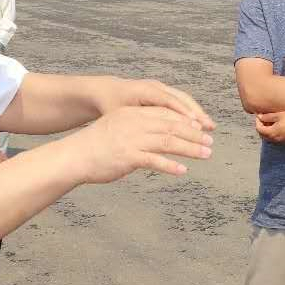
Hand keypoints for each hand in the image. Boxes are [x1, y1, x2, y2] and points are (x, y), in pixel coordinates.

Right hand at [71, 106, 213, 182]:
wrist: (74, 156)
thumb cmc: (97, 144)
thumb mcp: (120, 127)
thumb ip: (140, 127)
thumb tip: (162, 133)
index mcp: (134, 113)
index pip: (167, 114)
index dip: (187, 121)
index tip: (202, 128)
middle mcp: (135, 123)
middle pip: (172, 127)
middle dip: (194, 135)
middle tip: (210, 142)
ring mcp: (132, 139)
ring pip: (168, 142)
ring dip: (190, 149)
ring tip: (206, 154)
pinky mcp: (128, 156)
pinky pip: (155, 161)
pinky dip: (171, 166)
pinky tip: (183, 171)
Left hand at [102, 79, 215, 131]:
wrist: (106, 91)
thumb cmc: (110, 105)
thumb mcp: (117, 114)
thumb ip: (132, 121)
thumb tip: (143, 134)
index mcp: (145, 90)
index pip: (167, 100)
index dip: (182, 111)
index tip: (194, 123)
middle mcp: (156, 86)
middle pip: (181, 98)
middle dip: (197, 113)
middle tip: (209, 127)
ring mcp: (161, 88)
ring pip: (184, 99)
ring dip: (198, 113)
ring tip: (209, 126)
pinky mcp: (163, 93)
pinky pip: (181, 101)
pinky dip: (191, 112)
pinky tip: (199, 124)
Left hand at [256, 111, 284, 143]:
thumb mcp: (280, 115)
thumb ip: (268, 117)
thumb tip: (259, 117)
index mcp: (272, 133)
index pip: (259, 129)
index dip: (257, 121)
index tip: (259, 114)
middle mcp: (275, 139)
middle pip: (263, 135)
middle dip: (261, 126)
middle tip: (263, 118)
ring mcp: (281, 142)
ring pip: (269, 137)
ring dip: (267, 130)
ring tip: (271, 121)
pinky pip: (276, 139)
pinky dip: (274, 133)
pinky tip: (278, 126)